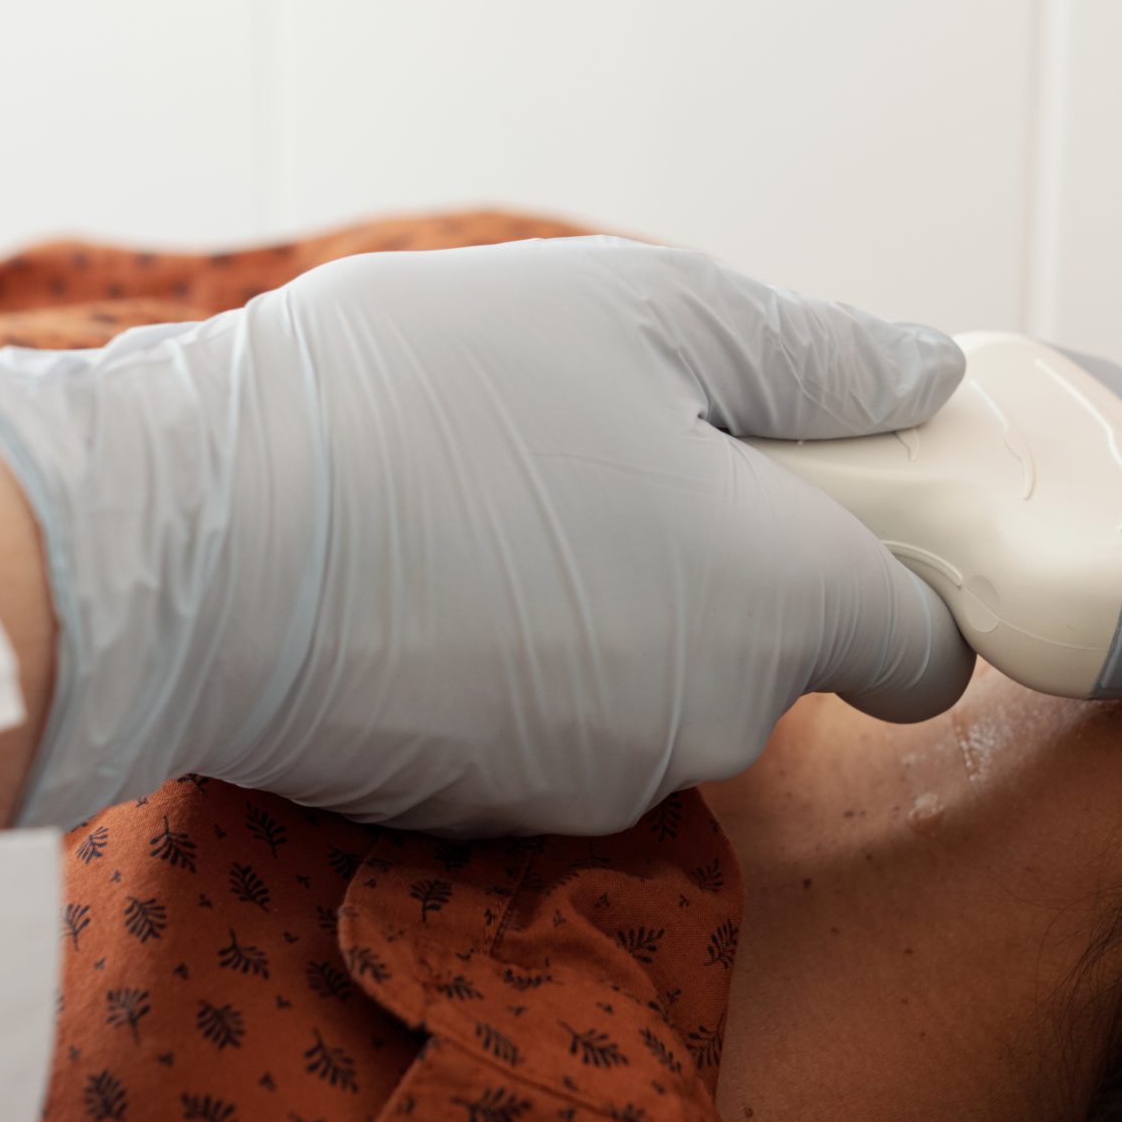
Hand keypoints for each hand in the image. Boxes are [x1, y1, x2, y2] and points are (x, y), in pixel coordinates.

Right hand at [0, 237, 971, 834]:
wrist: (194, 545)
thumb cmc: (428, 396)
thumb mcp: (641, 311)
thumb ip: (816, 355)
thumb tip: (927, 385)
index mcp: (779, 601)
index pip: (927, 649)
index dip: (903, 571)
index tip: (832, 498)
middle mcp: (711, 724)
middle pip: (783, 661)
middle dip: (739, 568)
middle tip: (627, 446)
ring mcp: (591, 782)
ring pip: (663, 694)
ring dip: (627, 608)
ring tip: (506, 495)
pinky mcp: (483, 811)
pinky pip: (555, 727)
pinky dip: (529, 661)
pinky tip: (440, 572)